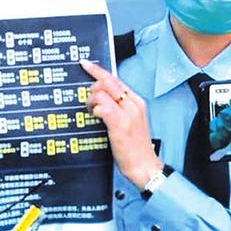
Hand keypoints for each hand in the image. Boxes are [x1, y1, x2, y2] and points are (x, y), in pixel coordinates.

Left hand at [79, 59, 161, 189]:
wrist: (144, 166)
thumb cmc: (135, 147)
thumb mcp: (130, 121)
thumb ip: (118, 107)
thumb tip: (100, 97)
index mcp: (136, 101)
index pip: (115, 79)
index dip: (98, 70)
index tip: (86, 64)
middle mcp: (133, 104)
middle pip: (108, 82)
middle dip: (93, 86)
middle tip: (88, 99)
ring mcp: (127, 114)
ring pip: (102, 92)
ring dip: (92, 101)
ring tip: (92, 112)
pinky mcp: (120, 124)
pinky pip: (103, 107)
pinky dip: (96, 110)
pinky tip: (96, 117)